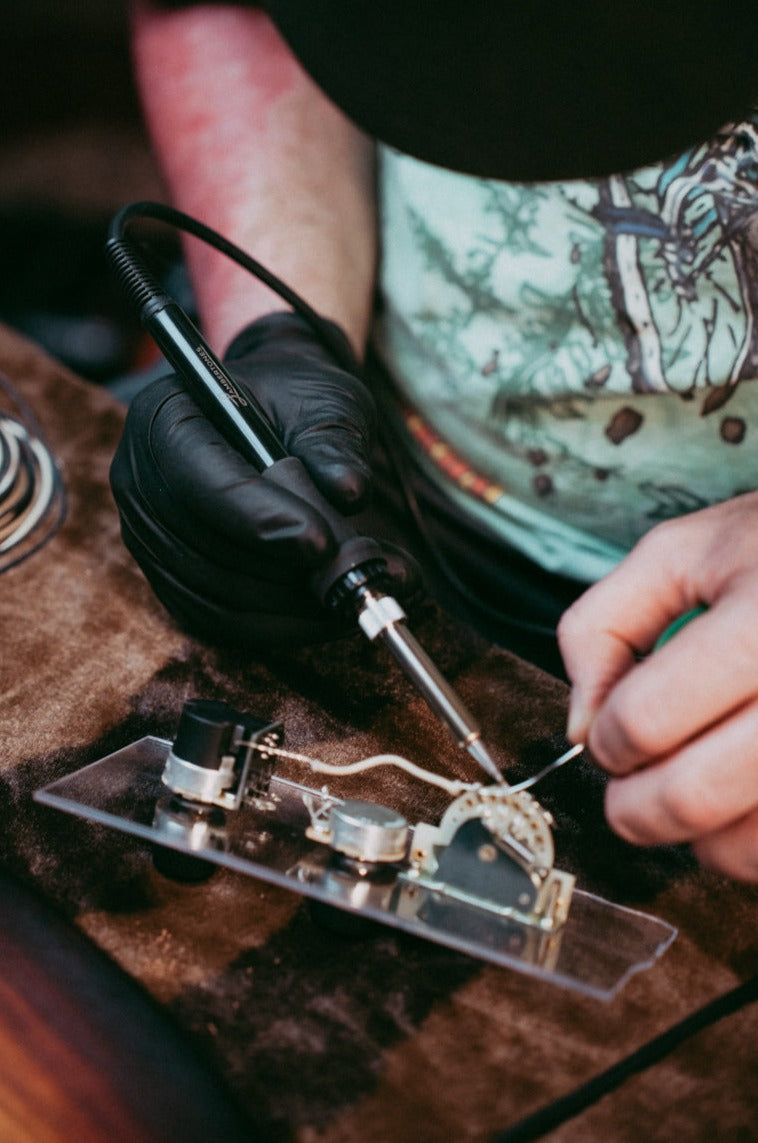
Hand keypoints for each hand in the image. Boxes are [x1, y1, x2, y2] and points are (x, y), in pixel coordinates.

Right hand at [110, 311, 415, 644]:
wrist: (275, 414)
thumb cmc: (296, 398)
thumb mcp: (324, 401)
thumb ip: (334, 444)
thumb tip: (350, 492)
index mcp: (164, 417)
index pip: (202, 482)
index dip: (260, 520)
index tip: (322, 543)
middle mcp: (140, 481)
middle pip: (207, 550)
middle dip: (287, 575)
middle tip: (361, 579)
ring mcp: (149, 537)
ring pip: (215, 597)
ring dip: (291, 609)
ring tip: (358, 596)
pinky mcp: (170, 579)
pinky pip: (218, 622)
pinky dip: (276, 627)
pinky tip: (327, 613)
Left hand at [557, 493, 757, 881]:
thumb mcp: (680, 553)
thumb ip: (604, 626)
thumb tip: (581, 726)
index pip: (644, 720)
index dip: (606, 738)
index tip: (609, 732)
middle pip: (693, 796)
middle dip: (634, 807)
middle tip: (629, 787)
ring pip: (746, 847)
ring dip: (695, 836)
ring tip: (691, 787)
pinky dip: (748, 847)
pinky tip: (740, 797)